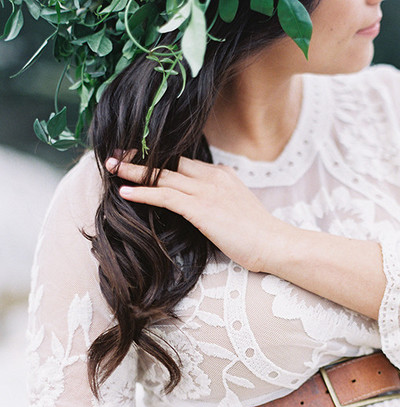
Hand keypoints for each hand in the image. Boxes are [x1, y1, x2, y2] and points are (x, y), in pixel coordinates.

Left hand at [105, 155, 286, 271]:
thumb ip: (218, 205)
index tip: (141, 158)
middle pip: (170, 162)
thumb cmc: (259, 237)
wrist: (274, 244)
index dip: (161, 161)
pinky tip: (124, 191)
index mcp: (222, 175)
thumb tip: (202, 214)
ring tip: (112, 167)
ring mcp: (206, 190)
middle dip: (142, 158)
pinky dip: (142, 192)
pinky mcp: (200, 208)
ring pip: (162, 175)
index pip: (185, 162)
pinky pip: (164, 195)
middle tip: (118, 154)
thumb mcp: (237, 212)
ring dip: (134, 171)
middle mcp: (213, 177)